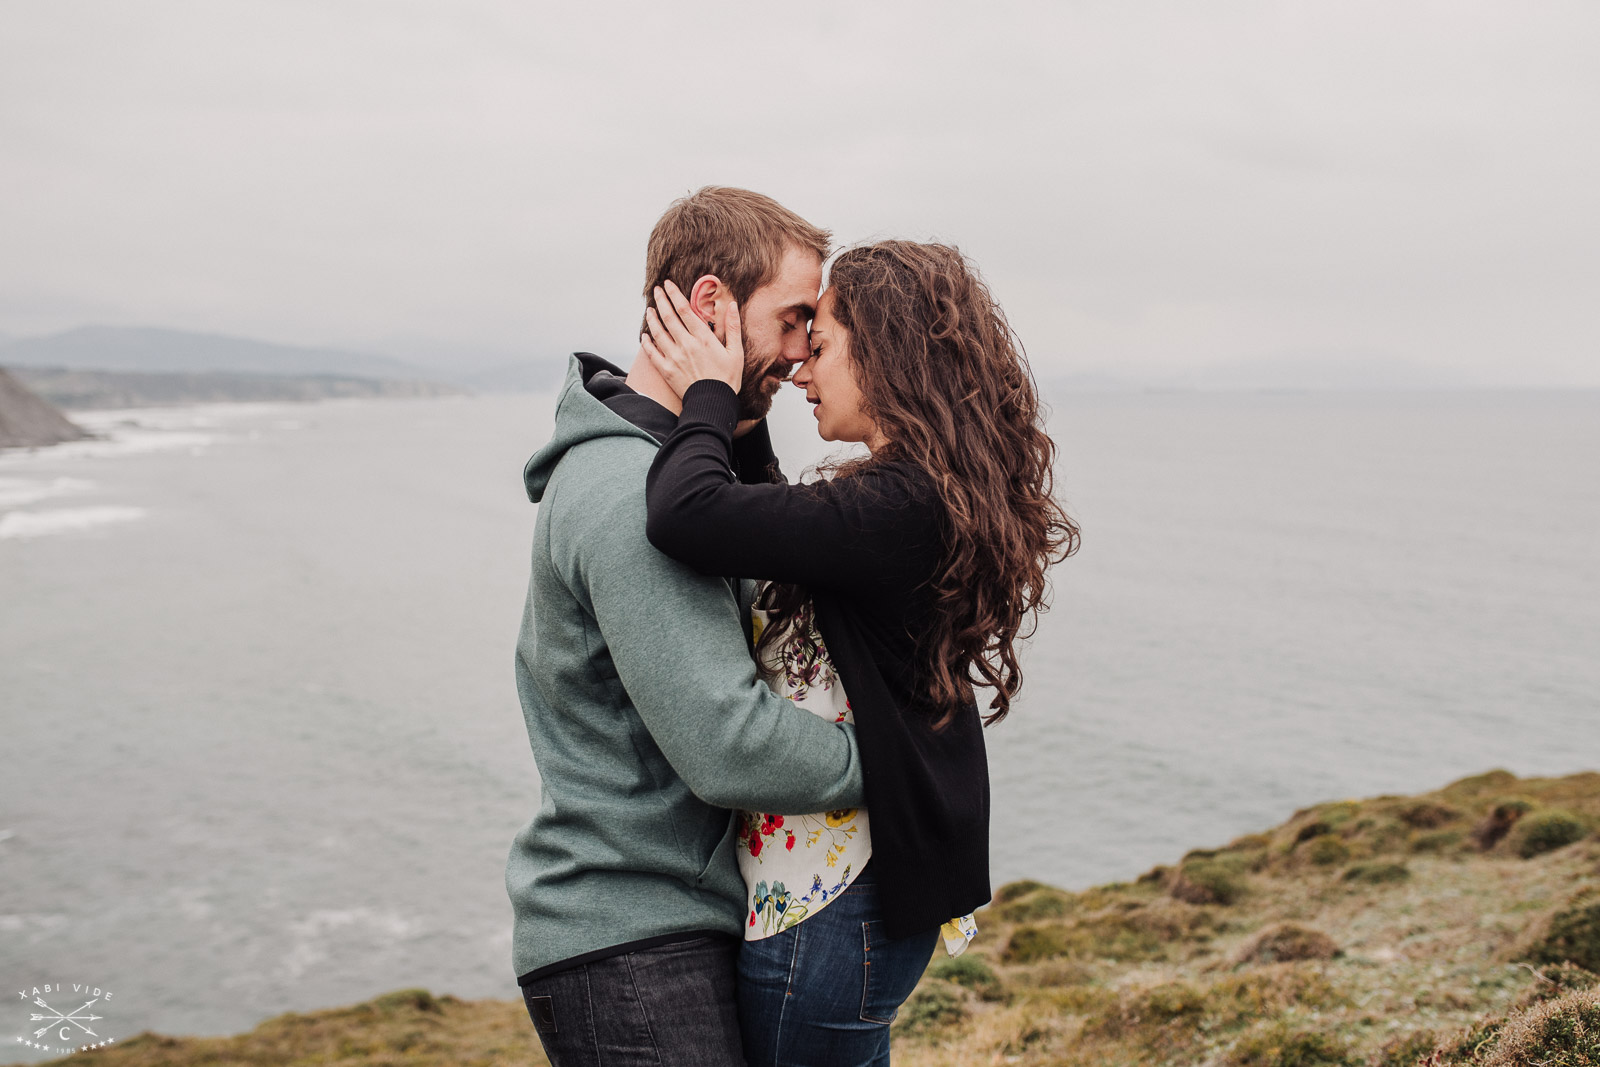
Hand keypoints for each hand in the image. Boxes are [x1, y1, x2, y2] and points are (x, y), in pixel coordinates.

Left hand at [640, 280, 742, 399]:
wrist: (713, 403)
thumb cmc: (727, 379)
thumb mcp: (736, 352)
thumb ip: (732, 328)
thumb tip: (732, 306)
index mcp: (702, 338)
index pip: (684, 309)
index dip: (674, 294)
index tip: (668, 284)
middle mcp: (686, 345)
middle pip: (668, 316)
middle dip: (661, 300)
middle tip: (656, 290)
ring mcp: (674, 357)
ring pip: (658, 332)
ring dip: (652, 318)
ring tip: (649, 309)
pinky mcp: (666, 370)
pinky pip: (652, 353)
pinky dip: (646, 342)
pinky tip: (644, 335)